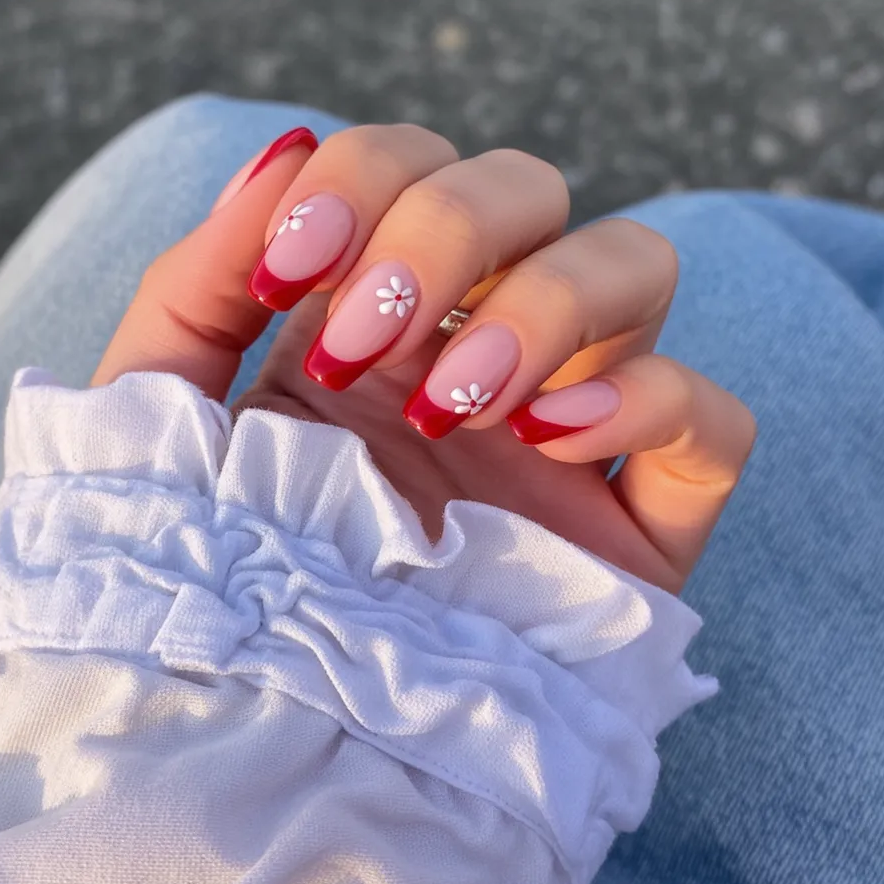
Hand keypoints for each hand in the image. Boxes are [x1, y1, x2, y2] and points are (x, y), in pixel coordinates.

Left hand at [94, 125, 755, 592]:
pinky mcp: (638, 527)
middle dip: (444, 229)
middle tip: (361, 343)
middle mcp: (481, 344)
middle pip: (531, 187)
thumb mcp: (168, 409)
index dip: (366, 178)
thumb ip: (201, 279)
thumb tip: (282, 152)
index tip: (288, 272)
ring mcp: (570, 427)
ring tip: (451, 404)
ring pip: (638, 265)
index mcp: (378, 309)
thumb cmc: (213, 566)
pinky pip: (715, 419)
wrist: (268, 731)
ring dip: (545, 299)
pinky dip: (650, 399)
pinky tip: (549, 442)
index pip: (416, 162)